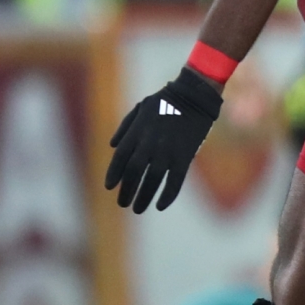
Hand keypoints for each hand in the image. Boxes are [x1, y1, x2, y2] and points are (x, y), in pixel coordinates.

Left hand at [104, 68, 222, 212]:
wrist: (194, 96)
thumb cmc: (165, 101)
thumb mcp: (141, 108)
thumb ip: (125, 127)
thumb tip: (112, 145)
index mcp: (137, 131)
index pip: (120, 158)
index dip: (114, 174)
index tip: (110, 187)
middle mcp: (149, 143)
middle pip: (133, 172)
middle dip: (127, 190)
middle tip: (123, 203)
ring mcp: (167, 150)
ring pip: (152, 180)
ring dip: (143, 197)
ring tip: (137, 209)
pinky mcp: (185, 156)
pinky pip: (175, 180)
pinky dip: (167, 195)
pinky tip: (160, 206)